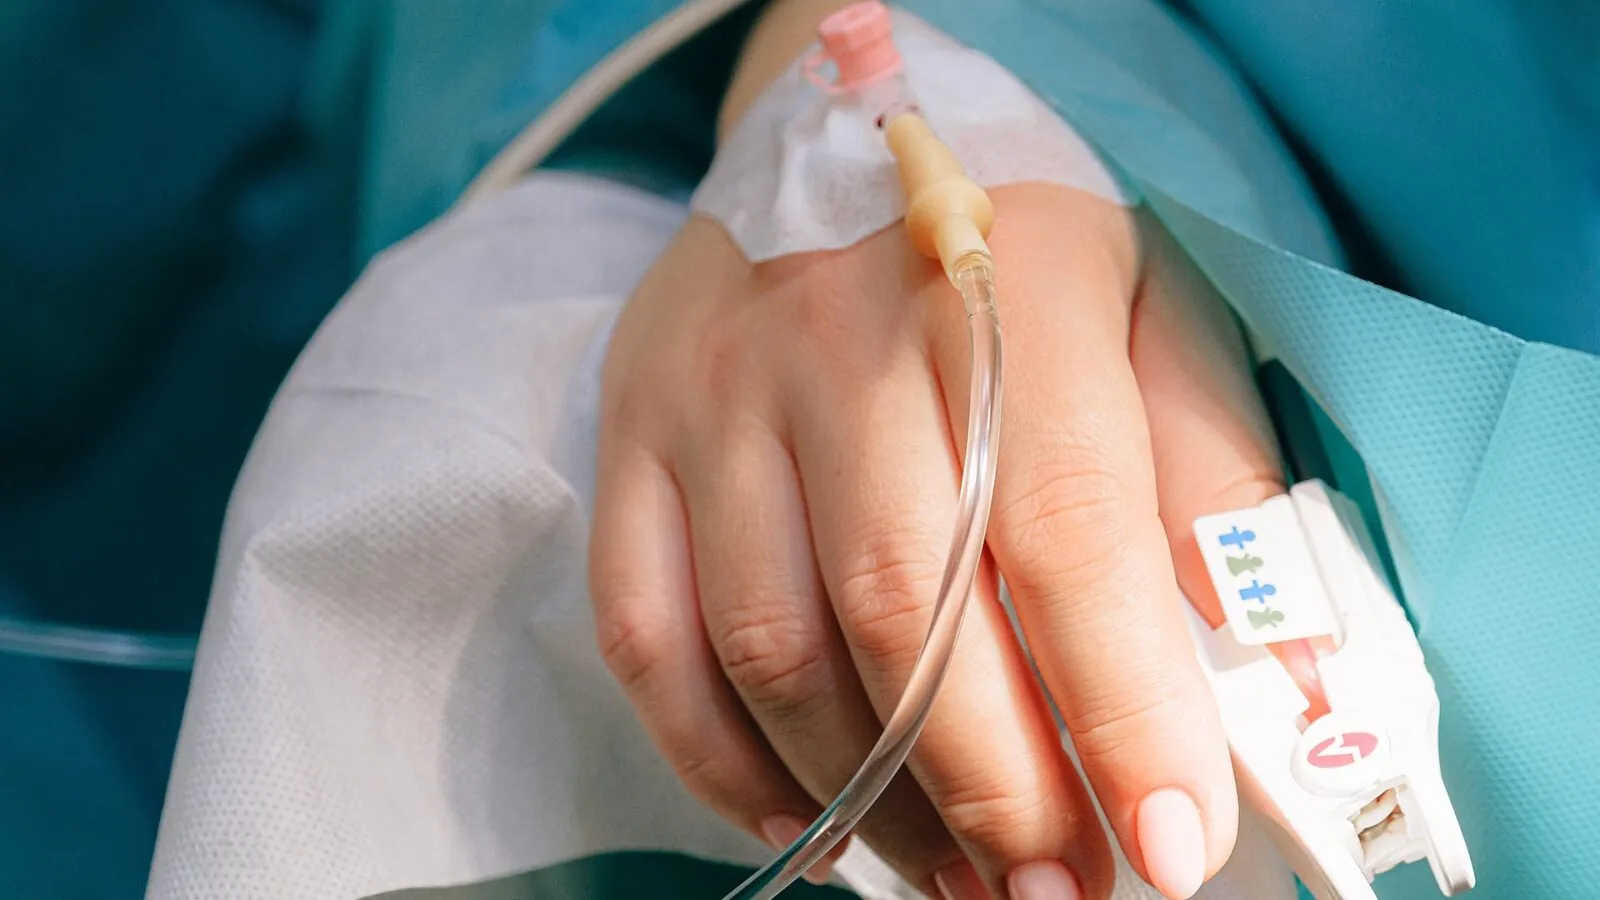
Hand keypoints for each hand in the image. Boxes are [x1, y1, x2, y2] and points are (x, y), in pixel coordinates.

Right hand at [589, 180, 1282, 899]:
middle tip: (1057, 886)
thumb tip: (1277, 667)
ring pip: (771, 644)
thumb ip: (1215, 476)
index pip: (1067, 526)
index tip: (1169, 844)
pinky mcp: (634, 436)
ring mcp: (716, 393)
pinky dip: (716, 756)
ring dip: (869, 797)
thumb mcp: (1152, 314)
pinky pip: (645, 630)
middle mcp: (840, 340)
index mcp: (1006, 294)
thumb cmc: (1018, 253)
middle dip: (994, 788)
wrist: (832, 142)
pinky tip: (804, 817)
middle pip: (907, 609)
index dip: (1123, 705)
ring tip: (956, 874)